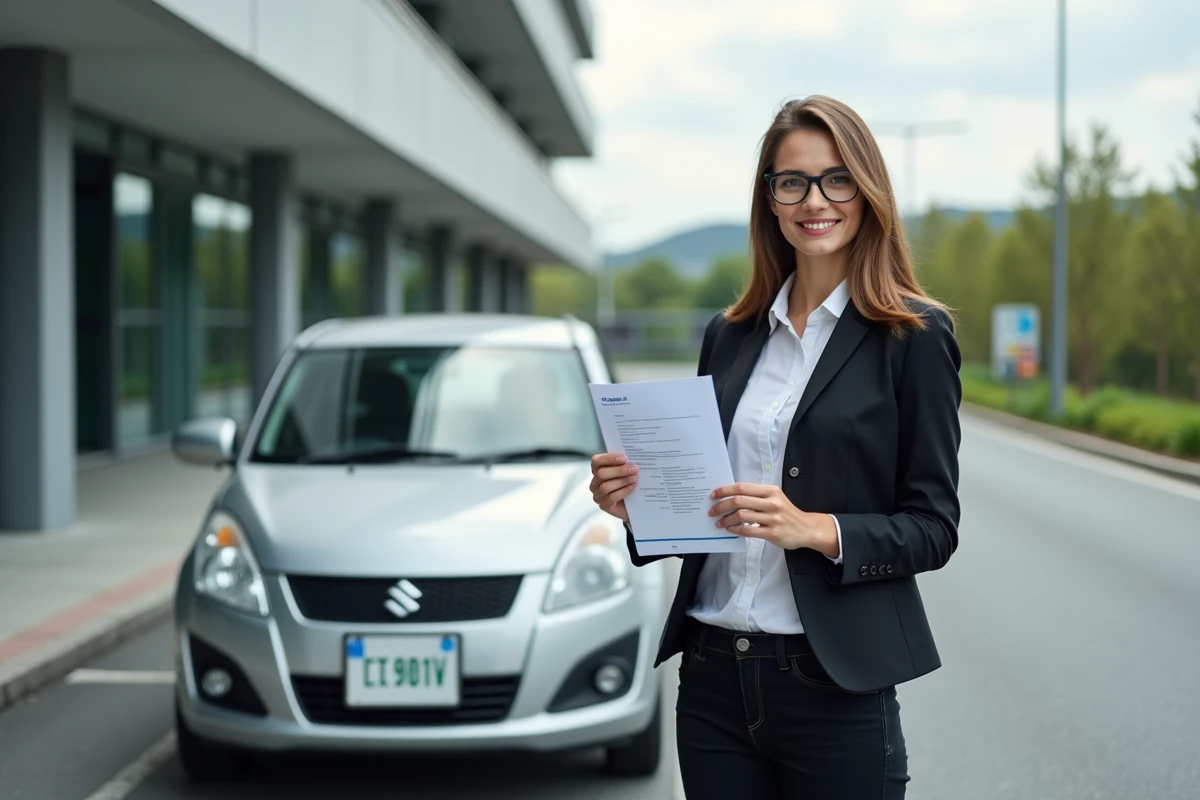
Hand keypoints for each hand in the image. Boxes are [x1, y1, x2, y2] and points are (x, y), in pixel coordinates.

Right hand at [589, 453, 638, 523]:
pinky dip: (623, 491)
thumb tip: (632, 457)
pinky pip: (611, 497)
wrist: (635, 503)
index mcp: (598, 470)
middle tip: (634, 469)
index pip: (596, 461)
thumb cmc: (630, 483)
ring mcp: (598, 495)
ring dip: (622, 481)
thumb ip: (626, 463)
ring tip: (634, 479)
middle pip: (601, 474)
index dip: (609, 458)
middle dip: (619, 470)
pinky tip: (631, 487)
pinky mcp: (604, 506)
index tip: (624, 458)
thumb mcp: (627, 471)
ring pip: (605, 486)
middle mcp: (595, 483)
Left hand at [708, 482, 838, 556]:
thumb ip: (756, 496)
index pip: (742, 487)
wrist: (806, 528)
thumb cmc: (787, 513)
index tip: (713, 495)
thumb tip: (731, 497)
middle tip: (712, 511)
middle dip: (721, 505)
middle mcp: (772, 502)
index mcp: (770, 491)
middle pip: (739, 500)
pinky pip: (748, 530)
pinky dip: (736, 530)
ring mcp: (773, 518)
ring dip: (726, 519)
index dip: (725, 490)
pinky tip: (731, 530)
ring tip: (719, 523)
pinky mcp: (772, 532)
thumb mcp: (775, 498)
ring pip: (741, 515)